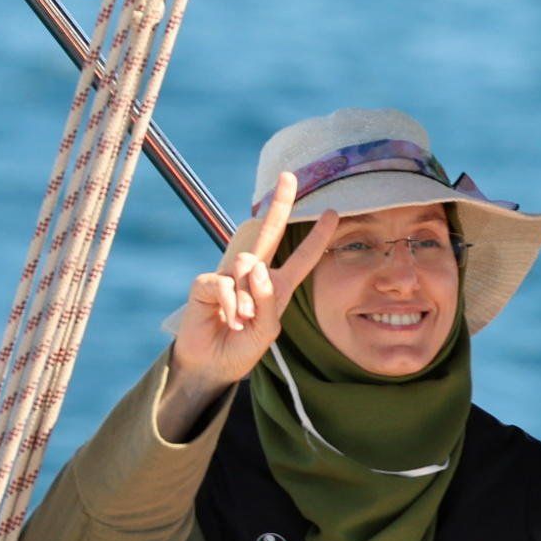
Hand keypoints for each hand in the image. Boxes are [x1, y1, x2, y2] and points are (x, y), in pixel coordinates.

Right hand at [169, 170, 339, 405]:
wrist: (213, 364)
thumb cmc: (243, 346)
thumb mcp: (266, 329)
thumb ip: (266, 301)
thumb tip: (255, 266)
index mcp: (277, 285)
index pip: (302, 256)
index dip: (317, 236)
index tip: (333, 212)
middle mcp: (254, 274)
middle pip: (269, 231)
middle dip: (280, 204)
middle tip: (289, 176)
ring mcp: (229, 275)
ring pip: (248, 267)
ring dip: (249, 299)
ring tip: (243, 320)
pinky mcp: (207, 283)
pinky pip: (226, 284)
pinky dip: (232, 305)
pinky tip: (230, 319)